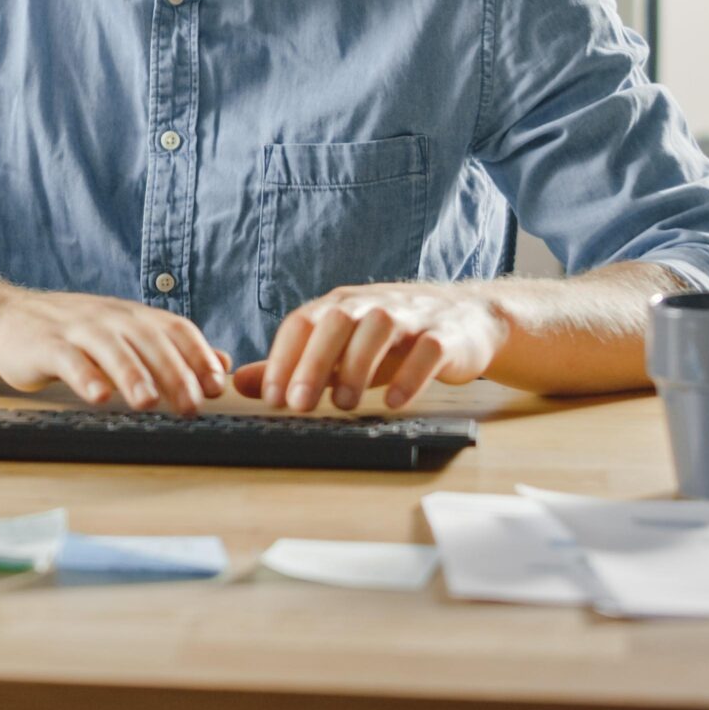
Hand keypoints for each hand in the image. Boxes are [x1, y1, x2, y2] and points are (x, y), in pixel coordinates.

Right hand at [0, 290, 232, 415]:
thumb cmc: (72, 334)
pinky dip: (84, 376)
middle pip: (148, 340)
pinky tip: (98, 397)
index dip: (198, 355)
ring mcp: (75, 328)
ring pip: (110, 347)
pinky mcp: (44, 344)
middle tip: (191, 406)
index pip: (174, 329)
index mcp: (131, 315)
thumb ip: (169, 348)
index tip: (217, 386)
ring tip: (147, 402)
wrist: (6, 319)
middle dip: (173, 373)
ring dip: (131, 374)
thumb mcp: (123, 334)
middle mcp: (108, 317)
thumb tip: (223, 362)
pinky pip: (67, 358)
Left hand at [232, 282, 508, 411]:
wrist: (468, 320)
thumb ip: (295, 365)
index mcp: (341, 305)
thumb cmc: (394, 341)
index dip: (283, 357)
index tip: (271, 397)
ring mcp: (411, 316)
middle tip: (299, 405)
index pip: (303, 322)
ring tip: (342, 405)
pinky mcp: (446, 334)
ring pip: (379, 330)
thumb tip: (241, 384)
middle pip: (336, 322)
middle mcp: (372, 304)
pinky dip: (410, 376)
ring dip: (356, 367)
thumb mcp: (342, 351)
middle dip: (313, 363)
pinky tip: (393, 402)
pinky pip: (427, 350)